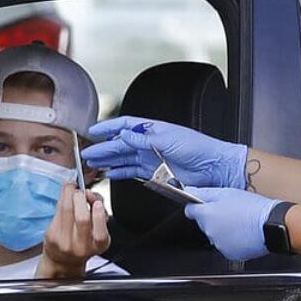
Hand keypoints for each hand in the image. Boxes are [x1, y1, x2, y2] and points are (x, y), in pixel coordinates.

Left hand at [36, 183, 110, 278]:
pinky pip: (57, 212)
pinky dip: (62, 199)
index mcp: (98, 245)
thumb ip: (100, 212)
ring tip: (72, 188)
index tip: (97, 203)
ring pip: (66, 210)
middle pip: (82, 219)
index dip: (99, 216)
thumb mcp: (98, 231)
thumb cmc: (83, 242)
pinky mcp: (52, 236)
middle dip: (82, 199)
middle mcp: (81, 247)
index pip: (100, 234)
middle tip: (81, 192)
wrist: (63, 260)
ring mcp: (65, 242)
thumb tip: (90, 194)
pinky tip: (65, 195)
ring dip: (69, 193)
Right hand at [82, 116, 247, 188]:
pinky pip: (133, 172)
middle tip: (87, 153)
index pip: (126, 126)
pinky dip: (121, 173)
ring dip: (108, 161)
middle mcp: (150, 144)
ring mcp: (152, 159)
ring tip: (93, 164)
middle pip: (121, 144)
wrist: (214, 168)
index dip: (109, 128)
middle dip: (103, 148)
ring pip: (124, 159)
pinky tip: (110, 173)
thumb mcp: (168, 139)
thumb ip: (143, 139)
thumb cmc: (199, 148)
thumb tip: (124, 134)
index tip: (93, 131)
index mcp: (154, 130)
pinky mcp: (156, 174)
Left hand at [183, 186, 279, 261]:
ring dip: (223, 229)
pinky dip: (232, 240)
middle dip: (213, 217)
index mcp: (207, 215)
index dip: (196, 206)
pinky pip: (226, 245)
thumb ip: (204, 193)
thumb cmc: (252, 208)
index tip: (203, 204)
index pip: (190, 211)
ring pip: (215, 234)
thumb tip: (189, 190)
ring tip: (240, 221)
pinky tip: (243, 232)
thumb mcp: (227, 193)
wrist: (271, 224)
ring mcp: (219, 244)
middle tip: (231, 210)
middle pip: (204, 223)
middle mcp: (210, 232)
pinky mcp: (230, 254)